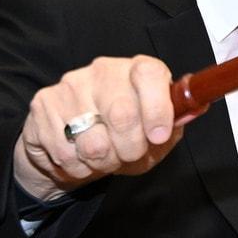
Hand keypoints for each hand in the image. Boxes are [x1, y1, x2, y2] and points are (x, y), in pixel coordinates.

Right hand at [13, 55, 184, 200]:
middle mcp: (104, 70)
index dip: (157, 108)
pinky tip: (78, 157)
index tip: (158, 136)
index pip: (149, 74)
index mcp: (137, 70)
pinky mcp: (43, 104)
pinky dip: (77, 167)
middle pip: (122, 114)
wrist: (70, 146)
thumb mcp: (156, 136)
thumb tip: (194, 108)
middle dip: (130, 149)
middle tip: (128, 156)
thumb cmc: (122, 138)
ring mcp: (71, 85)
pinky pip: (65, 151)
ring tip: (103, 158)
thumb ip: (174, 125)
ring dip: (103, 163)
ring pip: (93, 141)